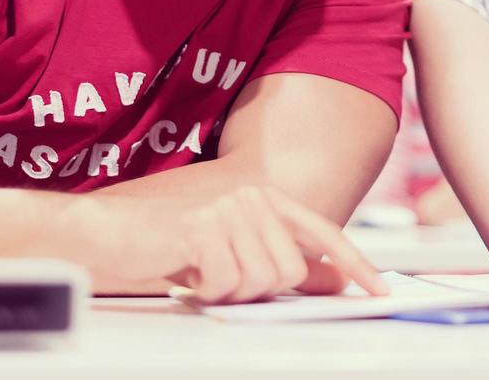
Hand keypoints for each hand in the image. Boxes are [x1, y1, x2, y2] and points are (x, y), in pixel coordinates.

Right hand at [55, 185, 388, 303]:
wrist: (109, 236)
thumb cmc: (169, 248)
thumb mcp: (236, 255)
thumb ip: (284, 262)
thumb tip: (335, 279)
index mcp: (265, 198)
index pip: (323, 233)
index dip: (354, 264)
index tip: (379, 291)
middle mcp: (252, 196)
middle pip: (290, 269)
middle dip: (260, 290)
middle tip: (225, 282)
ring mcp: (228, 209)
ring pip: (261, 280)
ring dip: (231, 292)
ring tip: (203, 276)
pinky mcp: (202, 228)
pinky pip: (227, 283)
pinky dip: (207, 291)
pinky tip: (187, 275)